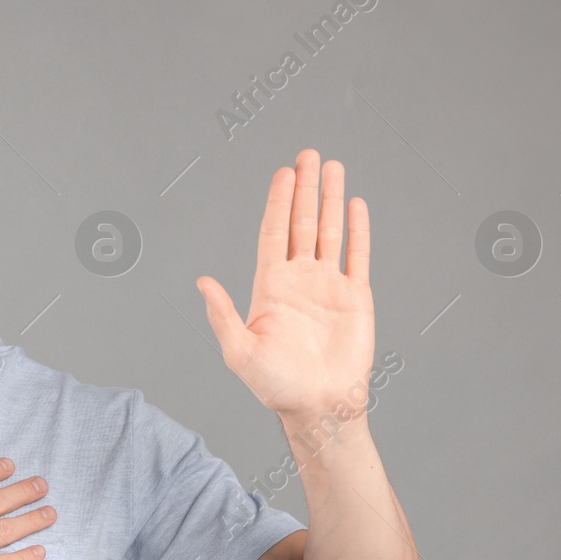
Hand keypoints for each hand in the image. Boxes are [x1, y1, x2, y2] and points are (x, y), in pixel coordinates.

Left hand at [195, 148, 375, 423]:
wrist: (318, 406)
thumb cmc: (276, 386)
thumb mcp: (239, 351)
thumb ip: (222, 315)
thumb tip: (202, 281)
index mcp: (270, 287)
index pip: (274, 232)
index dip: (279, 201)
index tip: (284, 172)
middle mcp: (299, 279)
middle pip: (301, 222)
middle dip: (305, 188)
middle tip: (308, 154)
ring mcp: (328, 285)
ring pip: (330, 231)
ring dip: (331, 199)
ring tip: (333, 166)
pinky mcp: (355, 297)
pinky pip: (357, 255)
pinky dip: (358, 230)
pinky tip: (356, 204)